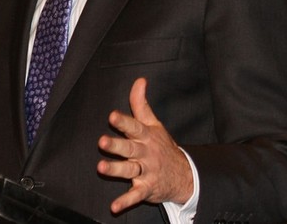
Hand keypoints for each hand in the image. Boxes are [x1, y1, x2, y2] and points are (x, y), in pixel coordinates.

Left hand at [97, 77, 193, 213]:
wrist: (185, 174)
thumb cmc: (163, 145)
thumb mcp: (154, 124)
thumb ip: (141, 104)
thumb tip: (139, 80)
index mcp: (146, 136)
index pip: (134, 127)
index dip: (123, 121)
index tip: (112, 116)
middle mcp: (145, 153)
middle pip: (129, 148)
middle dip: (116, 145)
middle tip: (102, 141)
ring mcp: (146, 171)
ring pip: (129, 170)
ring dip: (116, 170)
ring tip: (101, 168)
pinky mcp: (146, 188)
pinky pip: (135, 196)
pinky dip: (125, 202)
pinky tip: (114, 207)